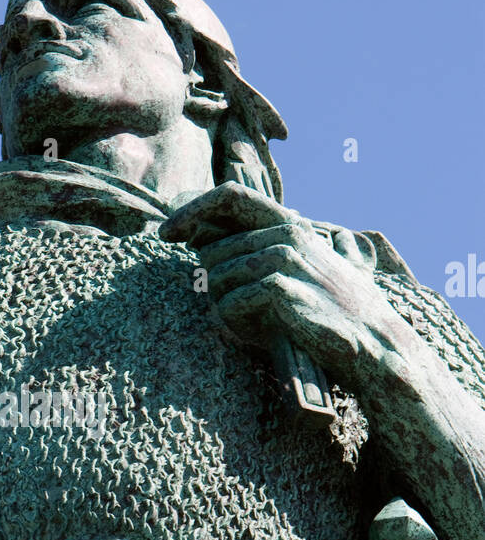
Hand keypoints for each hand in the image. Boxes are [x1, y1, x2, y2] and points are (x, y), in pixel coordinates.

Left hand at [161, 182, 414, 395]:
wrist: (371, 343)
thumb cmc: (332, 310)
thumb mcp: (305, 267)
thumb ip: (265, 248)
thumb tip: (204, 242)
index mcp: (290, 223)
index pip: (228, 196)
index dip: (192, 210)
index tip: (168, 233)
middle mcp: (288, 233)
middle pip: (214, 248)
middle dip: (211, 281)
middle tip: (233, 306)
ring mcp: (286, 259)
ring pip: (218, 275)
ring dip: (224, 304)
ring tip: (252, 321)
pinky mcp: (282, 289)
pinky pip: (229, 301)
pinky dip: (234, 320)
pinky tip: (255, 329)